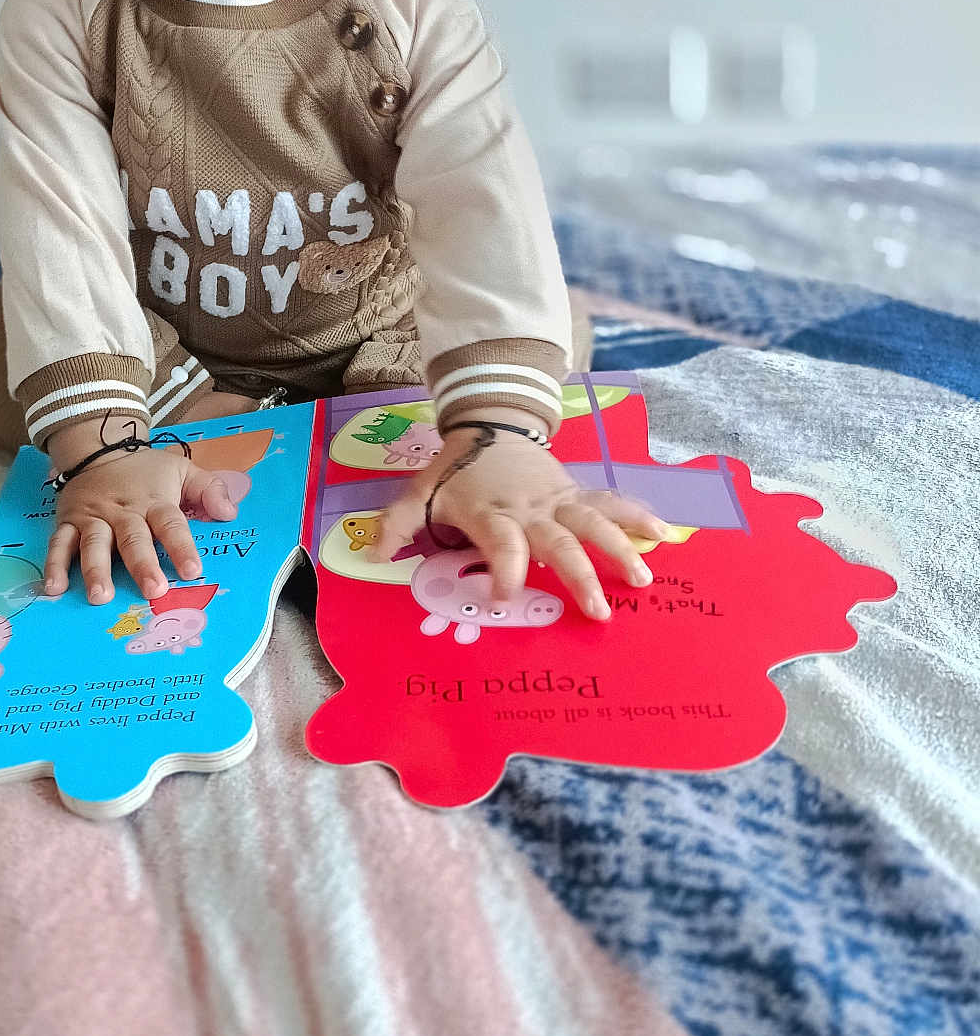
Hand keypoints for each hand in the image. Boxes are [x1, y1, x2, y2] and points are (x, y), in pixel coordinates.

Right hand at [41, 425, 236, 605]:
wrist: (97, 448)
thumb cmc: (145, 471)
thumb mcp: (181, 470)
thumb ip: (208, 489)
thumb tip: (230, 513)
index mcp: (153, 501)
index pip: (170, 523)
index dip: (182, 546)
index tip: (193, 570)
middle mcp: (123, 511)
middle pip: (133, 538)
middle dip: (142, 564)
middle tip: (153, 590)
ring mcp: (93, 518)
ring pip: (94, 543)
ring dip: (96, 570)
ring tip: (100, 596)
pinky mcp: (68, 522)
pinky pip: (59, 544)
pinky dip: (55, 565)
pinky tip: (54, 589)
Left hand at [374, 417, 667, 621]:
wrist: (488, 422)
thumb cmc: (454, 470)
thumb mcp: (418, 493)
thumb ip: (395, 524)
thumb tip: (372, 556)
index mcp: (490, 512)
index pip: (500, 542)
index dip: (504, 569)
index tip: (505, 599)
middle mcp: (528, 507)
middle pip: (558, 539)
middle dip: (578, 574)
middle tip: (598, 612)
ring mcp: (556, 498)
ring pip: (592, 521)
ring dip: (618, 549)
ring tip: (641, 581)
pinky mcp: (574, 491)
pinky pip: (609, 502)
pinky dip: (636, 516)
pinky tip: (663, 535)